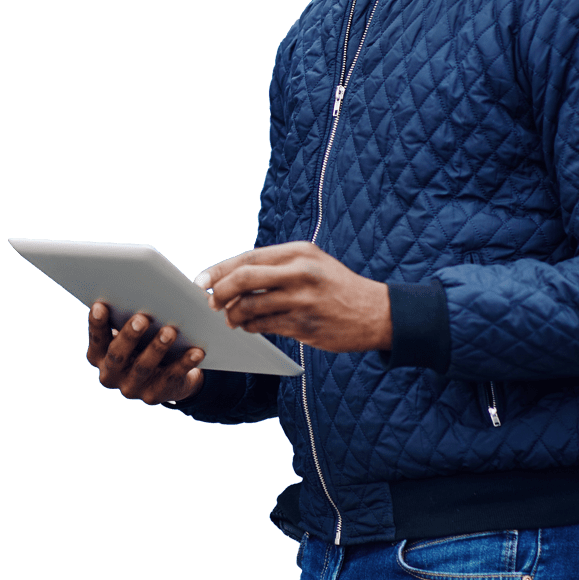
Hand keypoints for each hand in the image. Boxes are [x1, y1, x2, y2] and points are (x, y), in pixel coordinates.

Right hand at [86, 301, 204, 403]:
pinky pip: (171, 377)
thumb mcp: (134, 331)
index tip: (100, 305)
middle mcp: (110, 374)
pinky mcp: (154, 395)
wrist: (164, 377)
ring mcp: (131, 388)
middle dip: (129, 335)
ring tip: (170, 331)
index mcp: (99, 355)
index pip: (97, 339)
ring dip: (157, 348)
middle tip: (142, 318)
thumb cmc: (144, 342)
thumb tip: (140, 288)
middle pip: (118, 354)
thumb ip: (129, 315)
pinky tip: (196, 351)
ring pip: (143, 367)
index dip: (97, 323)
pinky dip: (184, 363)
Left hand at [195, 242, 391, 354]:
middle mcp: (299, 273)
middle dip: (220, 292)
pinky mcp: (304, 324)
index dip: (220, 269)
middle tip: (212, 302)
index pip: (249, 257)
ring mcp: (302, 299)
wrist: (375, 312)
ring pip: (250, 306)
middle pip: (244, 279)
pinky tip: (250, 326)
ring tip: (232, 318)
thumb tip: (233, 276)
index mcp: (299, 252)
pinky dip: (250, 327)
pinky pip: (264, 326)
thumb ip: (277, 267)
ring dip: (234, 315)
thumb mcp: (312, 263)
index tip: (203, 280)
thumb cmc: (337, 287)